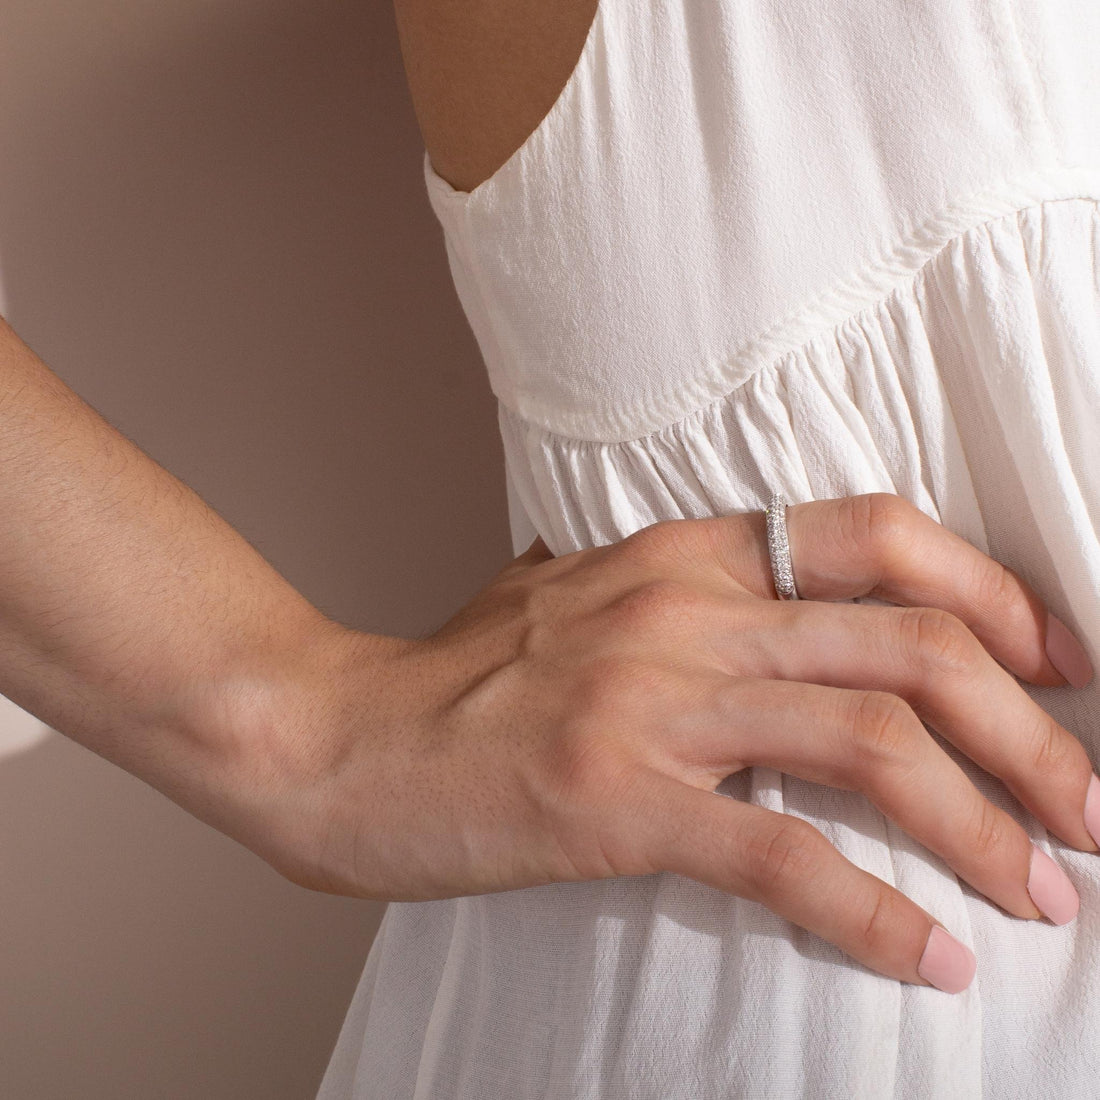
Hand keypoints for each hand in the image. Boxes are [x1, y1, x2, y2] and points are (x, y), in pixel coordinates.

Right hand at [257, 492, 1095, 993]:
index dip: (992, 593)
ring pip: (870, 743)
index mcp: (679, 554)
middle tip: (1090, 808)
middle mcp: (681, 612)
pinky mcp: (614, 799)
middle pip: (909, 645)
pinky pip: (780, 851)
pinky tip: (927, 956)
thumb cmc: (454, 674)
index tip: (1057, 664)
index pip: (878, 535)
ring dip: (982, 823)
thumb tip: (747, 610)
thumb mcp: (568, 594)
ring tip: (1043, 890)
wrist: (339, 736)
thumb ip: (662, 592)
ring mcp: (650, 703)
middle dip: (1029, 732)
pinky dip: (872, 910)